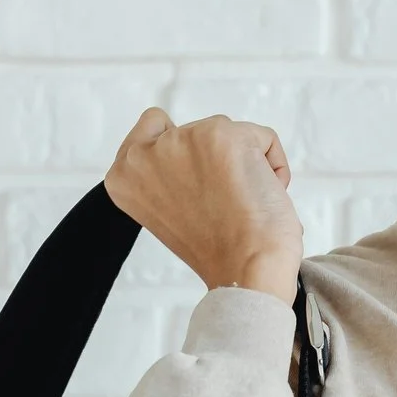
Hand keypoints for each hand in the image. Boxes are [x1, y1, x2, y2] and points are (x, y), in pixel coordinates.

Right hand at [104, 108, 303, 303]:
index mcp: (123, 175)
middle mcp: (144, 153)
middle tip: (221, 206)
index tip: (196, 186)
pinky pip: (263, 137)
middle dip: (218, 164)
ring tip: (242, 206)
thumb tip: (201, 155)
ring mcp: (181, 140)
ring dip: (245, 165)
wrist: (246, 271)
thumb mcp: (169, 209)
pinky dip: (273, 165)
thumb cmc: (219, 251)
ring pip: (230, 133)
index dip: (186, 153)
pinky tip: (263, 195)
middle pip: (199, 131)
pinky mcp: (221, 135)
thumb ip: (169, 174)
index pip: (153, 125)